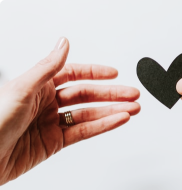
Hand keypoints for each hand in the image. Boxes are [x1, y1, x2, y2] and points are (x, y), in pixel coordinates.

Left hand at [0, 38, 139, 184]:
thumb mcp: (21, 88)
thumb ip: (47, 67)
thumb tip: (63, 43)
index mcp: (37, 85)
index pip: (72, 74)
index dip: (94, 73)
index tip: (114, 73)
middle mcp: (46, 103)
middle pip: (86, 95)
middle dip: (111, 94)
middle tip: (132, 93)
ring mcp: (52, 123)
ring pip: (89, 114)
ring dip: (112, 111)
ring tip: (133, 108)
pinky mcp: (55, 143)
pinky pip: (84, 132)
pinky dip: (103, 126)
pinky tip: (117, 120)